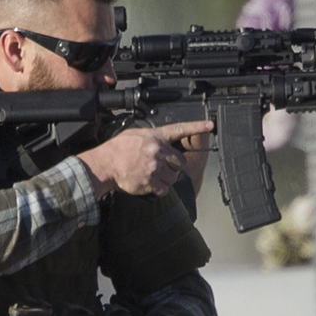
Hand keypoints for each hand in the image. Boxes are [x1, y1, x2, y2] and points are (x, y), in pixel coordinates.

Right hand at [76, 121, 215, 197]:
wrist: (105, 164)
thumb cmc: (117, 149)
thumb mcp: (134, 134)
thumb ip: (150, 138)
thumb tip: (159, 142)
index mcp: (155, 137)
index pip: (180, 129)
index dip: (197, 127)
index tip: (210, 125)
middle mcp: (158, 150)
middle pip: (179, 162)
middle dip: (173, 167)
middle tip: (161, 168)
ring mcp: (155, 167)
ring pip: (172, 178)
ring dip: (164, 180)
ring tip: (150, 176)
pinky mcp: (150, 181)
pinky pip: (163, 189)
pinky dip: (158, 190)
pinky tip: (148, 185)